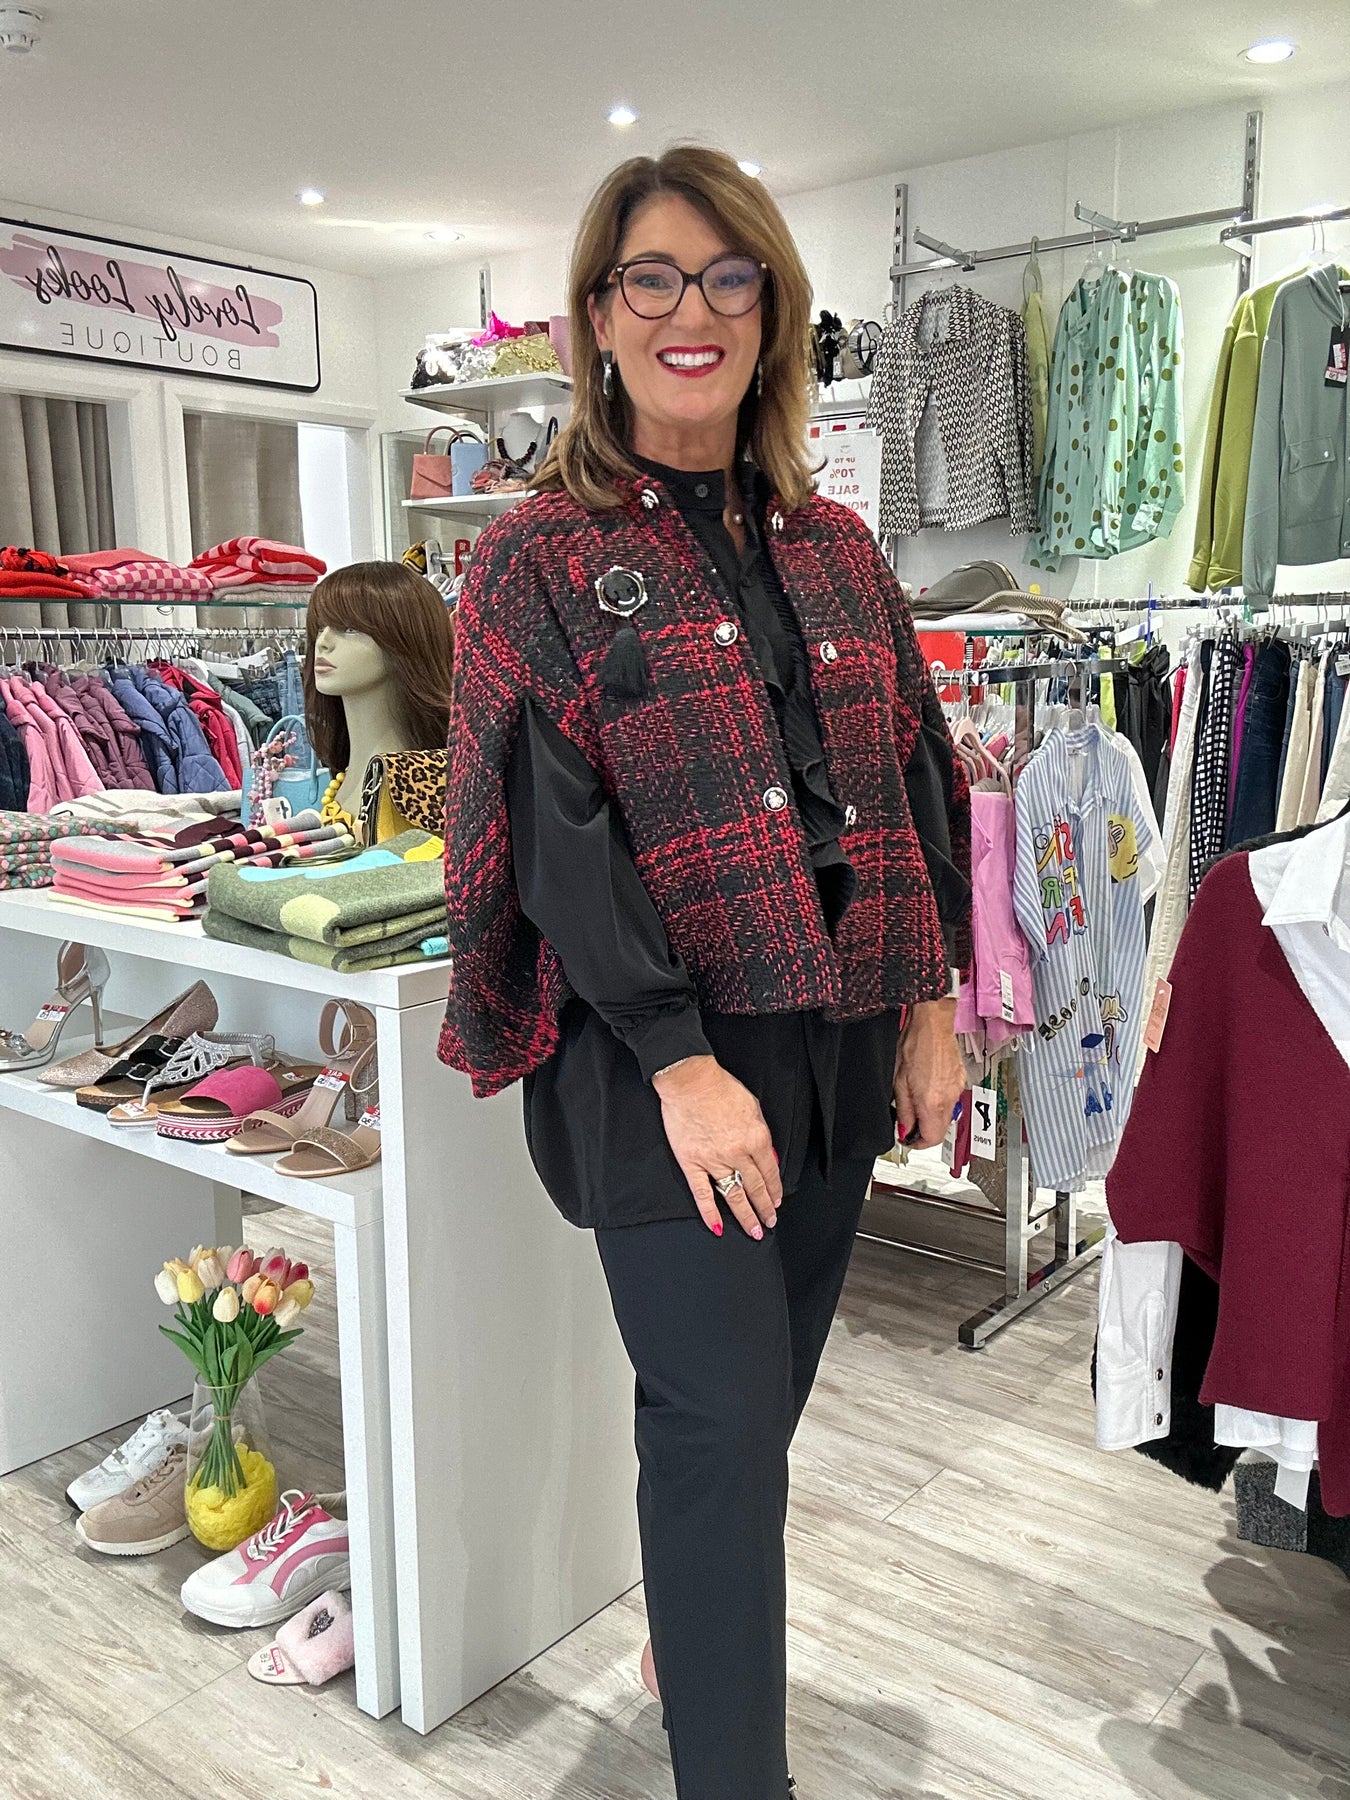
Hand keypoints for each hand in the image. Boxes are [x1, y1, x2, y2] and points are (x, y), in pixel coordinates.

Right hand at [651, 1055, 781, 1238]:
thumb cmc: (721, 1088)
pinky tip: (718, 1227)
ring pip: (734, 1195)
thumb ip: (761, 1134)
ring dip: (746, 1215)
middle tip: (769, 1221)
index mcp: (756, 1138)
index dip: (775, 1189)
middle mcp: (737, 1153)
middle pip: (755, 1187)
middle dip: (765, 1208)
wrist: (690, 1080)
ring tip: (753, 1230)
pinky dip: (710, 1213)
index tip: (777, 1201)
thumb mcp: (753, 1107)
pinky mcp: (691, 1163)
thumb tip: (766, 1156)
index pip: (770, 1172)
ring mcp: (714, 1161)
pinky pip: (702, 1193)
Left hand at [893, 998, 964, 1149]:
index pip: (930, 1139)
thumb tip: (905, 1129)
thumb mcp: (899, 1081)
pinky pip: (951, 1100)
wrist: (934, 1023)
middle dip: (924, 1130)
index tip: (907, 1138)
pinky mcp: (961, 1080)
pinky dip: (939, 1101)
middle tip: (909, 1122)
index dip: (917, 1143)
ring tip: (916, 1100)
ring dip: (931, 1115)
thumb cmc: (916, 1044)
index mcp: (932, 1102)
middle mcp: (949, 1099)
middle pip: (940, 1130)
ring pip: (946, 1116)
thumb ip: (904, 1110)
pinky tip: (928, 1087)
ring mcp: (957, 1090)